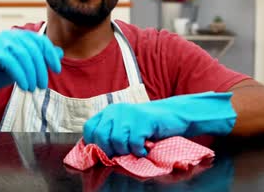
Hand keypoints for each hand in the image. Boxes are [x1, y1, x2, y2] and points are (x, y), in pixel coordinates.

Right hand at [0, 30, 62, 120]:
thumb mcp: (22, 66)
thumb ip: (38, 58)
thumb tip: (59, 52)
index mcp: (18, 36)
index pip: (40, 42)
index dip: (50, 55)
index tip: (57, 70)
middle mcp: (9, 35)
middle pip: (33, 49)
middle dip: (41, 69)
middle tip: (42, 86)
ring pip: (24, 55)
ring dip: (32, 74)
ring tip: (33, 89)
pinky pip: (11, 62)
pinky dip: (21, 75)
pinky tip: (24, 86)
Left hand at [83, 92, 235, 157]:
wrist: (173, 115)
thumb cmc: (147, 125)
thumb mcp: (125, 126)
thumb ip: (110, 134)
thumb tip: (95, 153)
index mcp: (109, 112)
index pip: (89, 128)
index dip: (93, 143)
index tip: (105, 152)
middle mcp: (116, 110)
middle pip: (101, 137)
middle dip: (110, 151)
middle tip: (124, 153)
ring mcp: (129, 114)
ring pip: (116, 141)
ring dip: (126, 151)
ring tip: (136, 149)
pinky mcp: (142, 120)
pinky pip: (133, 143)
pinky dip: (139, 151)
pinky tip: (145, 148)